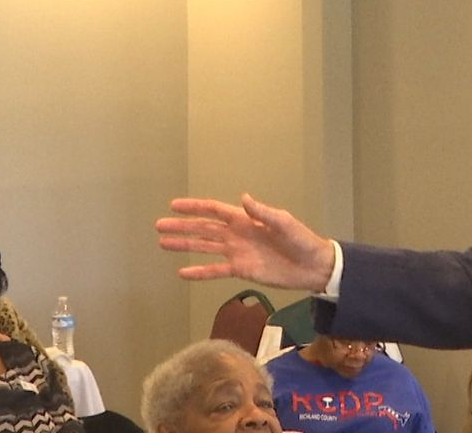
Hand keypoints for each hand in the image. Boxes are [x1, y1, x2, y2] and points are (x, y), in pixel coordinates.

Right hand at [156, 193, 336, 292]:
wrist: (312, 266)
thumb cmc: (301, 240)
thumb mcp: (284, 223)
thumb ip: (263, 212)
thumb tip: (243, 198)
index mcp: (246, 220)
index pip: (214, 211)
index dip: (195, 208)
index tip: (174, 206)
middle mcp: (237, 234)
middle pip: (204, 229)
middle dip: (182, 226)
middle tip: (159, 225)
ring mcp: (237, 253)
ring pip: (205, 248)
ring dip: (185, 246)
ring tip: (163, 244)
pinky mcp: (241, 270)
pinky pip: (216, 271)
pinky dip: (200, 272)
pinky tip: (182, 273)